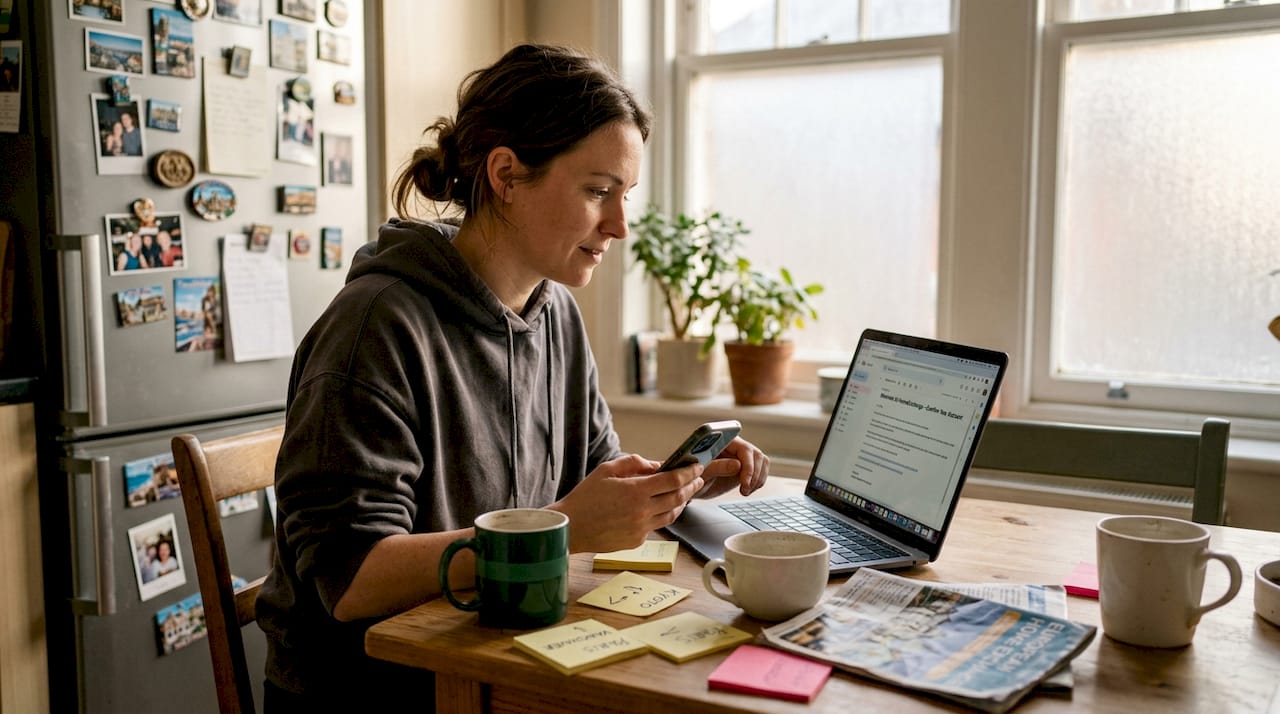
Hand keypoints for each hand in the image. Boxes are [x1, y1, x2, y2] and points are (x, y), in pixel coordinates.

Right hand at [548, 454, 704, 553]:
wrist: (571, 527)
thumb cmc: (586, 496)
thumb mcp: (606, 470)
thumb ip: (633, 463)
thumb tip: (656, 465)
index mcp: (635, 491)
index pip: (673, 480)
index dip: (689, 473)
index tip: (697, 466)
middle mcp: (642, 511)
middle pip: (678, 498)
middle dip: (691, 487)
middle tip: (698, 479)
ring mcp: (641, 529)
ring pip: (672, 515)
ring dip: (681, 502)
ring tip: (685, 493)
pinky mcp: (637, 541)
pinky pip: (656, 526)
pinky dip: (662, 515)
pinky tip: (661, 507)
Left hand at [694, 437, 768, 499]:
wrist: (690, 485)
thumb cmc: (691, 475)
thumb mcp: (700, 473)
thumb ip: (716, 467)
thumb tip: (737, 465)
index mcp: (721, 441)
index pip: (743, 448)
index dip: (748, 464)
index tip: (744, 481)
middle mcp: (734, 445)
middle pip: (756, 454)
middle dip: (753, 474)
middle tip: (744, 489)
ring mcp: (741, 455)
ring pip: (761, 461)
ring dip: (757, 478)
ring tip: (745, 490)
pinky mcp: (745, 465)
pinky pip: (761, 469)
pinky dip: (758, 481)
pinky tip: (747, 489)